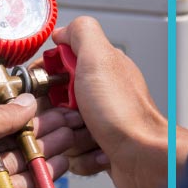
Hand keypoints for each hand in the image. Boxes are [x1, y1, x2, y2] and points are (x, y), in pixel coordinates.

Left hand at [0, 93, 82, 187]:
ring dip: (39, 150)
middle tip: (61, 121)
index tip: (36, 108)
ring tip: (67, 138)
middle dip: (33, 130)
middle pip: (1, 140)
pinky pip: (14, 186)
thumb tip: (25, 103)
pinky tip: (58, 165)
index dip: (11, 113)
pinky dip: (35, 176)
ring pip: (11, 163)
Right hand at [43, 16, 187, 187]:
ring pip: (58, 132)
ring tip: (90, 136)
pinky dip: (81, 156)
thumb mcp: (99, 59)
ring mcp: (94, 123)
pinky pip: (70, 154)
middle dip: (54, 116)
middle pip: (50, 105)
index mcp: (94, 70)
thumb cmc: (124, 112)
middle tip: (73, 117)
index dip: (43, 81)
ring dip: (68, 139)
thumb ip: (81, 33)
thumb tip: (61, 31)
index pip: (52, 71)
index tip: (44, 90)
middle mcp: (94, 95)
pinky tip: (98, 150)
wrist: (145, 156)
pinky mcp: (95, 148)